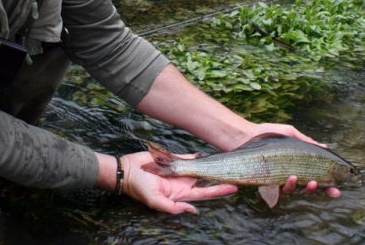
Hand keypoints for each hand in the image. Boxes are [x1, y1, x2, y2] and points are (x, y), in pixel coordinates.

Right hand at [119, 150, 237, 213]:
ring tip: (227, 162)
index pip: (204, 193)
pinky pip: (187, 157)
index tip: (234, 188)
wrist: (127, 171)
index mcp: (181, 194)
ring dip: (211, 166)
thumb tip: (193, 210)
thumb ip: (174, 208)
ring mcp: (178, 171)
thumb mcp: (156, 202)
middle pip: (206, 180)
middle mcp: (182, 183)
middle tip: (237, 173)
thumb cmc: (140, 189)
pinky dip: (197, 156)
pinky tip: (207, 154)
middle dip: (220, 178)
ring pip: (199, 168)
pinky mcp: (172, 160)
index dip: (219, 190)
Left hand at [241, 123, 341, 199]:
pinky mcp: (263, 182)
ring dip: (294, 186)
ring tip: (294, 177)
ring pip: (290, 191)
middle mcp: (289, 176)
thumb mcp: (290, 134)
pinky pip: (273, 190)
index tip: (337, 191)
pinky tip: (283, 179)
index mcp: (298, 166)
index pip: (316, 179)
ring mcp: (276, 180)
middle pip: (305, 189)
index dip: (327, 188)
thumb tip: (326, 147)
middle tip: (315, 184)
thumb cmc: (268, 134)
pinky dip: (279, 187)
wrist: (246, 134)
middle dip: (313, 190)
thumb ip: (306, 142)